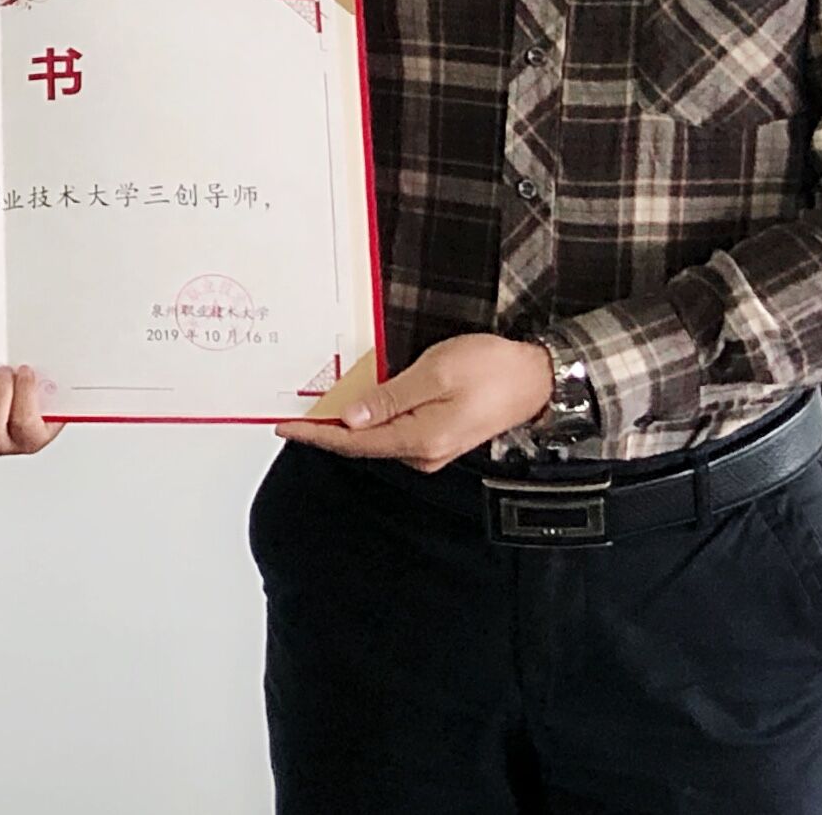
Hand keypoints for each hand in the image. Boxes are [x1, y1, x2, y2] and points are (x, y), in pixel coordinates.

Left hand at [274, 333, 551, 472]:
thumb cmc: (492, 370)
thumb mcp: (436, 373)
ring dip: (347, 423)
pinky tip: (356, 404)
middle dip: (326, 428)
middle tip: (291, 412)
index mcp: (420, 440)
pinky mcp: (436, 437)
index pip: (354, 442)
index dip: (316, 433)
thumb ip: (390, 396)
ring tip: (316, 405)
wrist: (536, 378)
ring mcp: (431, 448)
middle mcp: (423, 453)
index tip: (285, 426)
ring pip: (376, 437)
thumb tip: (351, 417)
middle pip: (361, 443)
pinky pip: (393, 430)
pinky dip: (370, 419)